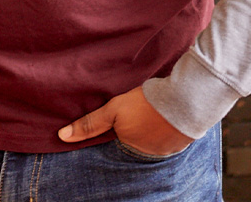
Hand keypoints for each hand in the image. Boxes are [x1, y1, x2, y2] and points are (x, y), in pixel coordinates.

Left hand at [58, 87, 195, 156]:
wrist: (188, 96)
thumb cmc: (149, 103)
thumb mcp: (115, 109)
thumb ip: (90, 123)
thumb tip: (62, 136)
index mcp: (132, 147)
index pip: (121, 144)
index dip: (122, 132)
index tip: (125, 122)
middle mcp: (150, 153)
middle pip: (140, 143)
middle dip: (140, 133)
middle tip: (143, 116)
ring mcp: (169, 148)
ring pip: (157, 140)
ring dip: (156, 130)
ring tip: (157, 114)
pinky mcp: (186, 140)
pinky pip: (174, 137)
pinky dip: (172, 128)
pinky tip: (171, 115)